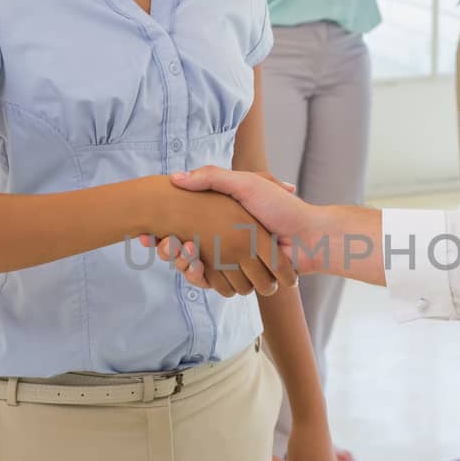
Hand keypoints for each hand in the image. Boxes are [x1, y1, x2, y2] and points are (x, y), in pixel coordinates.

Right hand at [155, 168, 331, 292]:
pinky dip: (200, 277)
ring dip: (182, 262)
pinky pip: (211, 283)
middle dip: (168, 248)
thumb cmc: (280, 207)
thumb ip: (213, 178)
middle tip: (157, 242)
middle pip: (183, 248)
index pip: (182, 224)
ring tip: (178, 253)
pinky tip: (195, 267)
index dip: (165, 229)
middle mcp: (224, 238)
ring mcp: (231, 259)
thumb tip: (175, 178)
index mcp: (221, 217)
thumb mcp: (245, 184)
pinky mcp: (239, 278)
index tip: (151, 229)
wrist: (309, 238)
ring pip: (193, 266)